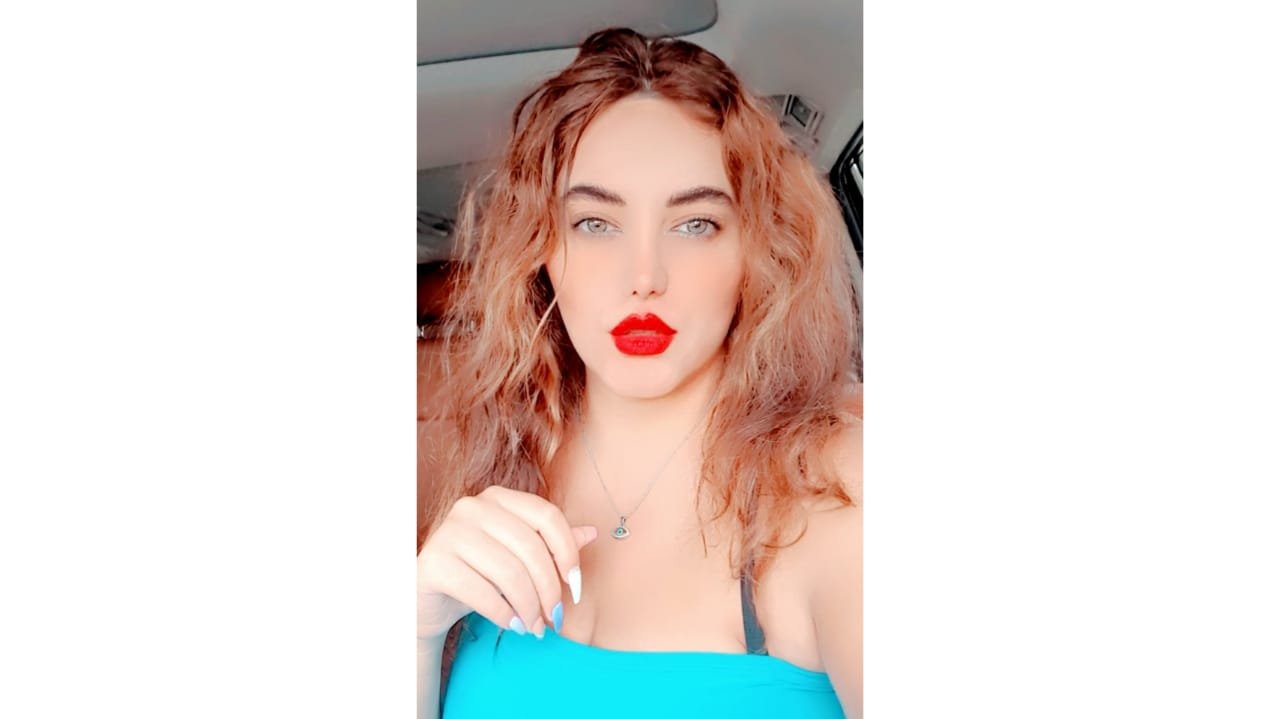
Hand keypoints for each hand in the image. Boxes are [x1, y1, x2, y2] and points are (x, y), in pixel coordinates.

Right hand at [417, 485, 597, 641]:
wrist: (429, 599)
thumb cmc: (479, 574)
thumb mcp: (518, 558)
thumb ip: (551, 544)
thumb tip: (592, 532)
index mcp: (498, 498)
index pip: (547, 516)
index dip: (568, 553)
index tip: (575, 587)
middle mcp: (472, 507)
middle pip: (530, 547)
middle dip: (549, 589)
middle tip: (554, 618)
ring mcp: (449, 531)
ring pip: (508, 572)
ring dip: (529, 606)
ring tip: (535, 627)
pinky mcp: (433, 562)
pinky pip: (482, 592)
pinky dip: (504, 614)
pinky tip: (514, 626)